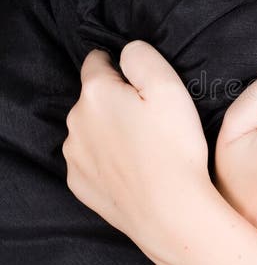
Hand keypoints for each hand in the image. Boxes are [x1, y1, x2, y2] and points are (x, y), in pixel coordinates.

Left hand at [63, 41, 215, 258]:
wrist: (170, 213)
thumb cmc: (173, 147)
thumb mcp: (169, 86)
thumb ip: (142, 57)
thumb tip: (126, 52)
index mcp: (95, 93)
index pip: (97, 61)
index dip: (121, 67)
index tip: (143, 84)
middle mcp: (76, 121)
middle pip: (93, 98)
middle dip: (116, 101)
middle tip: (151, 120)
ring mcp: (75, 155)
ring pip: (90, 129)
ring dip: (109, 131)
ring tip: (144, 147)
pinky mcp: (79, 183)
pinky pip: (91, 160)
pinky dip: (107, 160)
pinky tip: (133, 169)